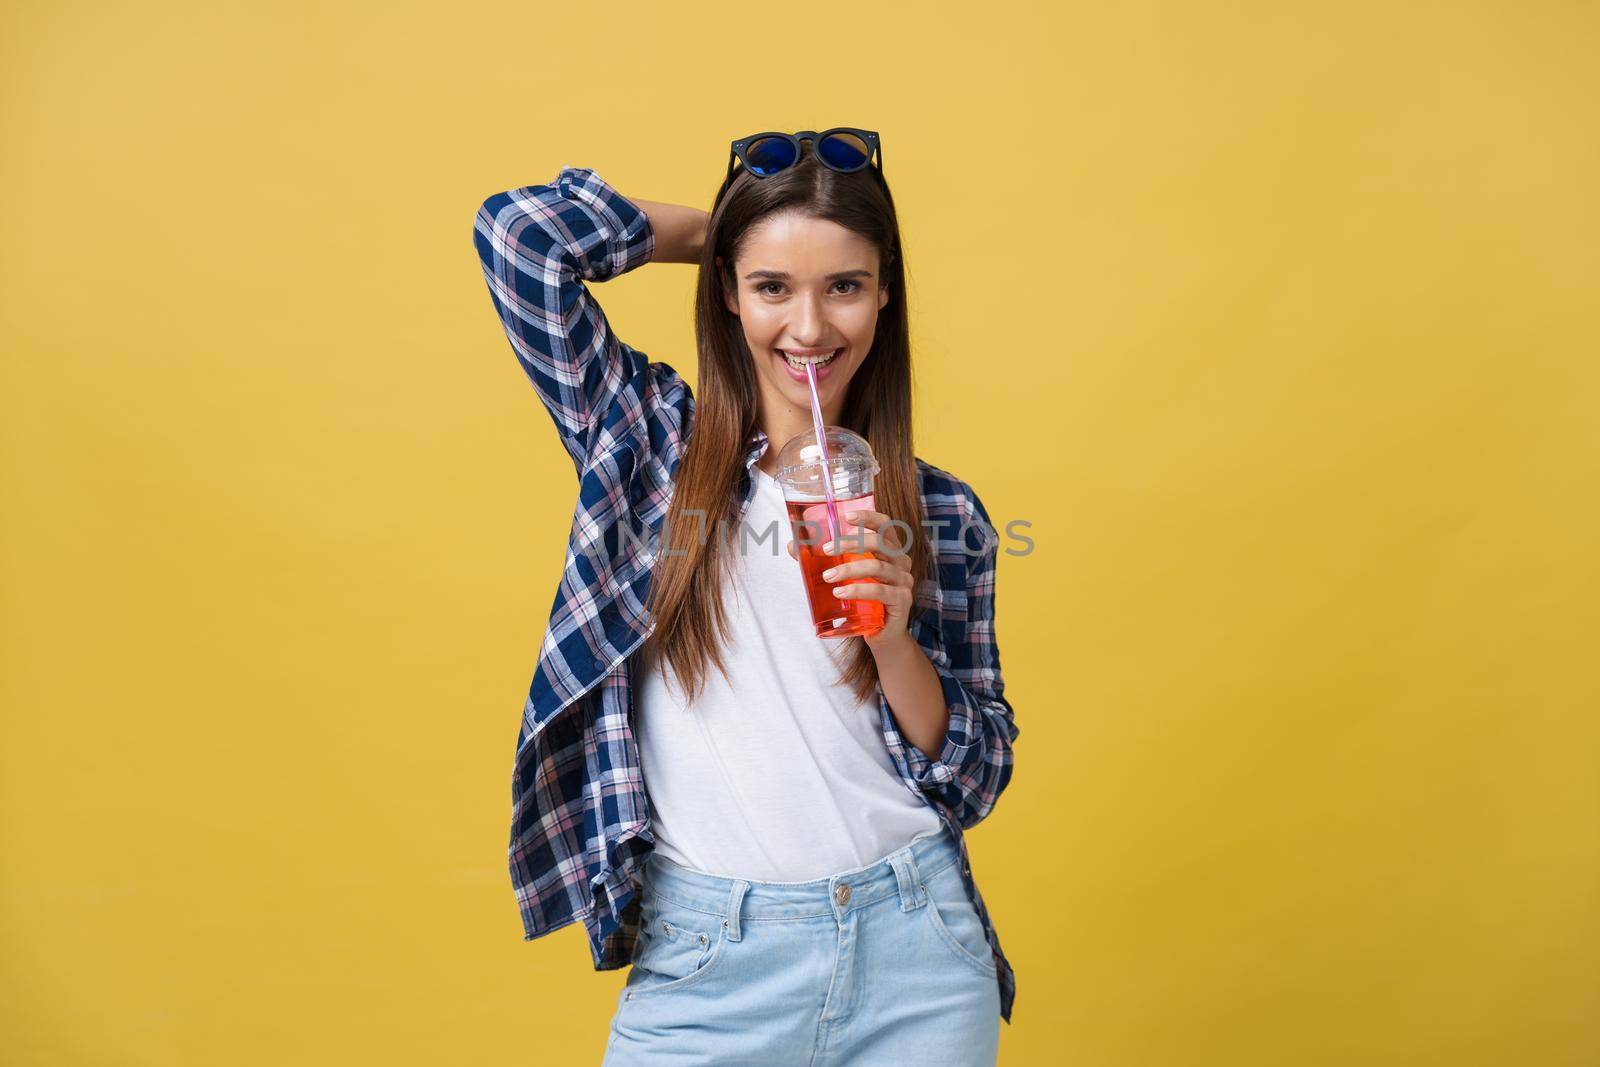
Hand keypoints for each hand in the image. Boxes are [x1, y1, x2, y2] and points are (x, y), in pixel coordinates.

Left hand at [787, 509, 914, 651]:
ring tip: (827, 577)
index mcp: (891, 550)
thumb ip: (824, 561)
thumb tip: (792, 546)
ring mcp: (904, 581)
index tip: (847, 516)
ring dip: (849, 569)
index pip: (885, 525)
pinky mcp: (902, 600)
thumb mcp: (847, 576)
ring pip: (877, 567)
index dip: (868, 517)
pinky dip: (858, 590)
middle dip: (850, 544)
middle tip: (826, 550)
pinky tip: (840, 593)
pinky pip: (880, 591)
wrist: (883, 634)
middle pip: (879, 543)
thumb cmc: (865, 600)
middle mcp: (901, 561)